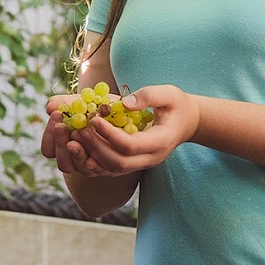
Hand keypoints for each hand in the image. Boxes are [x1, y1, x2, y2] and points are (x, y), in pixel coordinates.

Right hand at [41, 95, 120, 177]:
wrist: (128, 108)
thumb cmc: (102, 105)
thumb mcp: (83, 101)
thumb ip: (65, 103)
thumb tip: (50, 107)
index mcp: (67, 144)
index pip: (49, 150)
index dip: (49, 137)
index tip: (56, 116)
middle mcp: (80, 160)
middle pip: (64, 164)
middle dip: (61, 144)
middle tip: (63, 126)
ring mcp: (96, 166)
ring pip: (82, 168)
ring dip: (78, 151)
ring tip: (81, 131)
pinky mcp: (116, 165)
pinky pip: (105, 165)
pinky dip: (98, 151)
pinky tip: (97, 132)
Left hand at [65, 84, 198, 175]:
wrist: (186, 123)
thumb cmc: (177, 105)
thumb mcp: (169, 94)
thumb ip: (150, 96)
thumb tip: (126, 103)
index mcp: (161, 141)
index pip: (130, 145)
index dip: (109, 134)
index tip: (93, 118)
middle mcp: (151, 158)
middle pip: (119, 163)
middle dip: (97, 147)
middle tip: (80, 129)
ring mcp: (143, 164)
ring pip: (113, 170)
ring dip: (93, 155)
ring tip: (77, 136)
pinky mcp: (134, 164)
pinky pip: (111, 169)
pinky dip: (96, 159)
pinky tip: (84, 145)